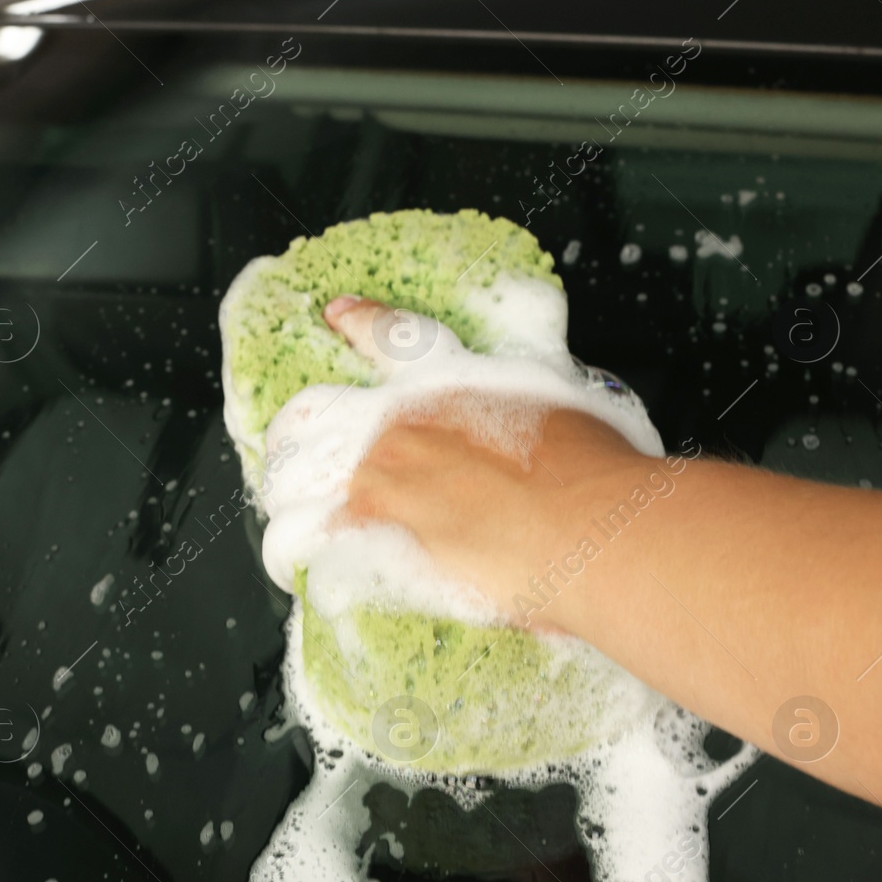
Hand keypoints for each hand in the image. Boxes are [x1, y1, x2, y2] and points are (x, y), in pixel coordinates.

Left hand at [319, 295, 651, 630]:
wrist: (590, 530)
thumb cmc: (596, 470)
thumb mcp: (572, 399)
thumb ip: (539, 393)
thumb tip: (545, 403)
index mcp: (447, 380)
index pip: (391, 337)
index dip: (360, 321)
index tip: (337, 314)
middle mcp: (399, 426)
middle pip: (311, 416)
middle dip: (296, 433)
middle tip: (295, 451)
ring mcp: (377, 485)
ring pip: (291, 482)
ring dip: (285, 497)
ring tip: (289, 517)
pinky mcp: (368, 542)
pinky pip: (299, 544)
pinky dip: (291, 555)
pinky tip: (294, 566)